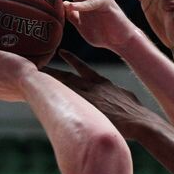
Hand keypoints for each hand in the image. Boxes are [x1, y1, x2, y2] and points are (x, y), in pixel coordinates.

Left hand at [43, 49, 158, 136]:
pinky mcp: (84, 111)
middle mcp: (91, 88)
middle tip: (37, 65)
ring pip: (62, 89)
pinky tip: (39, 99)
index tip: (62, 52)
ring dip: (47, 84)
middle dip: (52, 72)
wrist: (140, 122)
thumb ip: (118, 94)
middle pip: (67, 77)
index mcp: (103, 83)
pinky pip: (63, 104)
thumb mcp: (127, 97)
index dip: (72, 60)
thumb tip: (118, 97)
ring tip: (33, 79)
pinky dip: (52, 101)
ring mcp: (86, 99)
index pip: (83, 68)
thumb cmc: (137, 113)